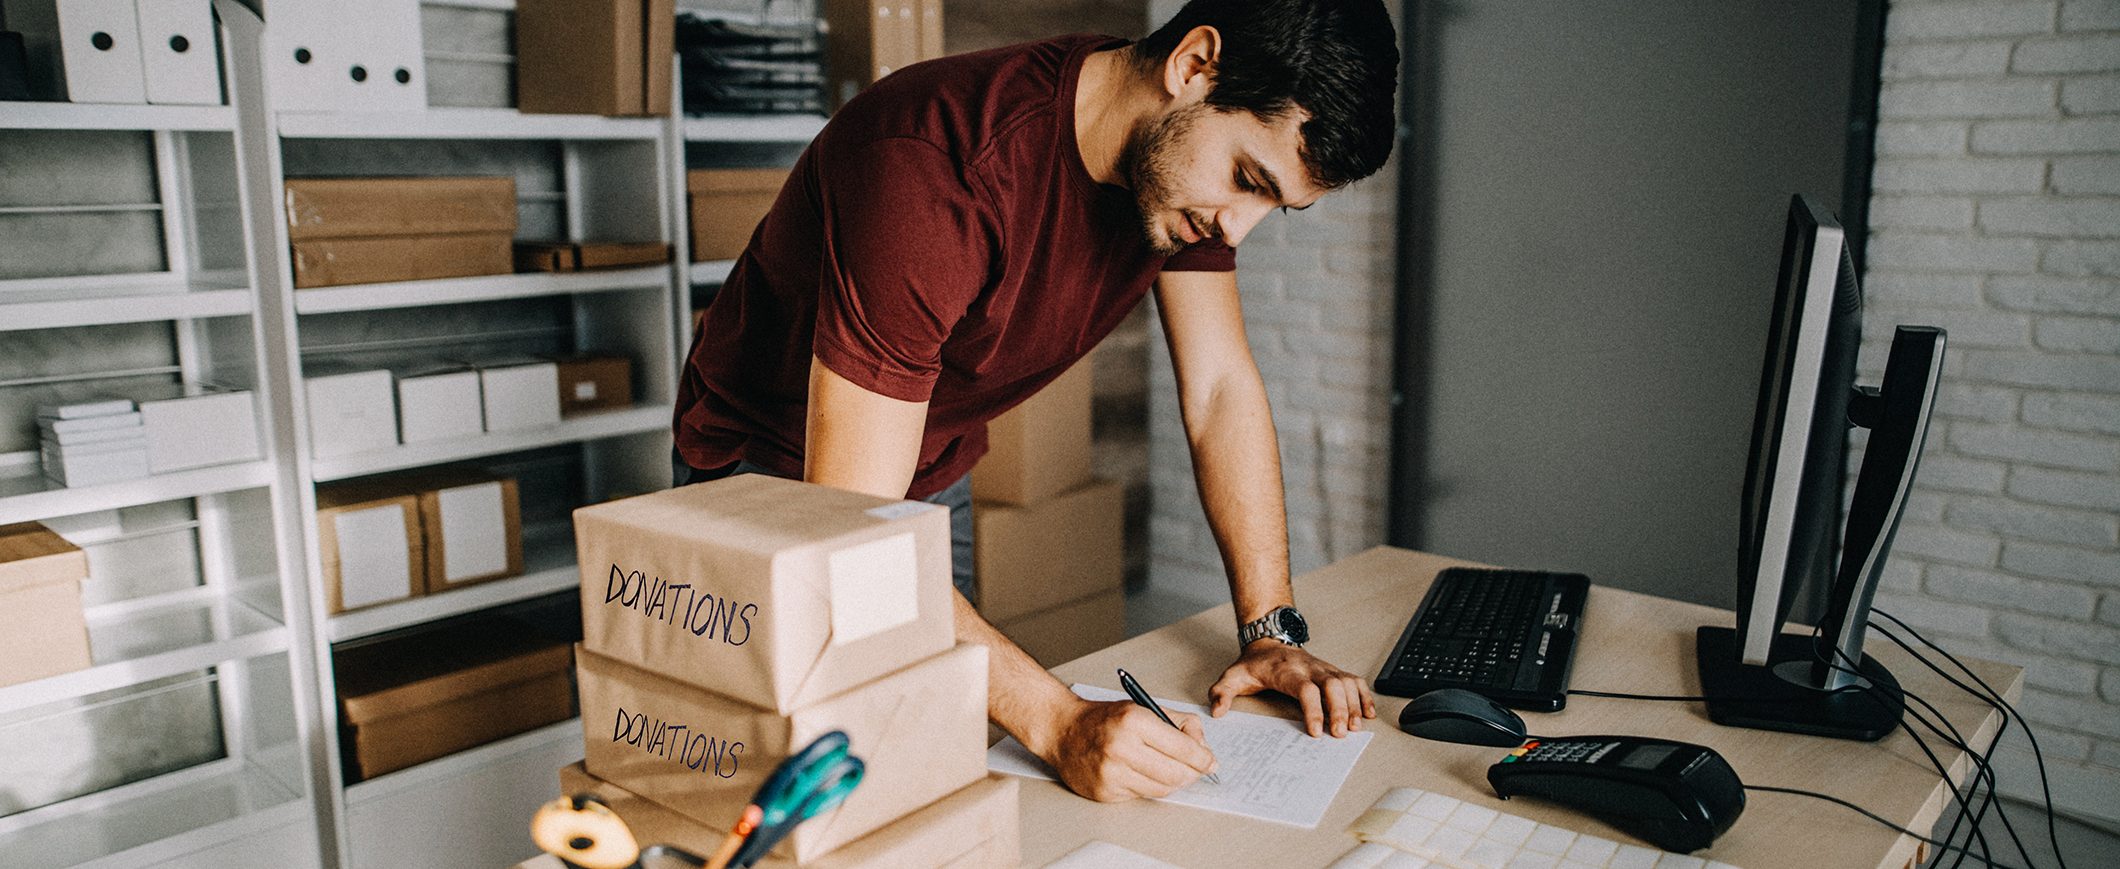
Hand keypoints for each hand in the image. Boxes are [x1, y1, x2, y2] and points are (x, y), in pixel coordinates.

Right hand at [1040, 698, 1218, 801]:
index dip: (1203, 758)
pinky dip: (1149, 787)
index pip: (1183, 748)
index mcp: (1134, 721)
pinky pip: (1141, 796)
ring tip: (1170, 770)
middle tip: (1196, 769)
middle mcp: (1121, 748)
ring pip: (1161, 790)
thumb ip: (1179, 723)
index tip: (1210, 762)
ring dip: (1173, 782)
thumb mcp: (1144, 708)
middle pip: (1176, 774)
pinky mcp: (1105, 792)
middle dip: (1192, 773)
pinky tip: (1143, 773)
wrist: (1063, 730)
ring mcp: (1111, 773)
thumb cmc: (1104, 719)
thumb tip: (1203, 748)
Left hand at [1210, 642, 1376, 736]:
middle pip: (1332, 685)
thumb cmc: (1254, 663)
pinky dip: (1363, 695)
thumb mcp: (1232, 676)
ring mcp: (1323, 667)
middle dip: (1340, 709)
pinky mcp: (1332, 670)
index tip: (1315, 731)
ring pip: (1346, 682)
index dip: (1313, 710)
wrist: (1268, 640)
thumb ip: (1222, 693)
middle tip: (1341, 734)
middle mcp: (1309, 667)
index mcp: (1286, 670)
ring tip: (1355, 727)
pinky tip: (1367, 713)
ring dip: (1354, 704)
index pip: (1305, 689)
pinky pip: (1353, 680)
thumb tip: (1217, 712)